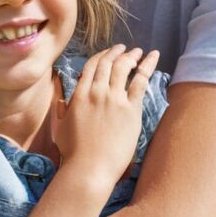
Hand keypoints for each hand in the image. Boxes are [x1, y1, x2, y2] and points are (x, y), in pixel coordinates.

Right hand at [52, 46, 158, 190]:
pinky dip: (147, 66)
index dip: (101, 56)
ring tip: (138, 51)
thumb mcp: (62, 127)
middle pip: (108, 63)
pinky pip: (140, 81)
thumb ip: (62, 110)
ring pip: (123, 68)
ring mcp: (114, 99)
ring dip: (131, 56)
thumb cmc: (73, 153)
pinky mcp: (130, 109)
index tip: (108, 52)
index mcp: (79, 95)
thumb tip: (62, 100)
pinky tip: (153, 57)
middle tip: (124, 47)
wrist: (89, 168)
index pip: (92, 66)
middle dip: (117, 52)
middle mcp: (97, 92)